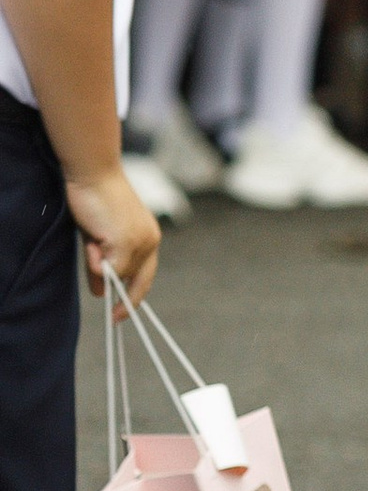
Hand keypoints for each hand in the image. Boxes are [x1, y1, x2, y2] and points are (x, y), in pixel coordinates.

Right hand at [66, 164, 158, 303]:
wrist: (94, 174)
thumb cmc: (96, 201)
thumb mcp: (101, 239)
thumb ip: (105, 265)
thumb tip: (102, 293)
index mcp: (149, 237)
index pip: (146, 277)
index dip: (133, 298)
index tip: (118, 316)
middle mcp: (151, 241)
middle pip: (130, 281)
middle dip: (108, 277)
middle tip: (94, 252)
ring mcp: (141, 244)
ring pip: (115, 277)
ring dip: (96, 263)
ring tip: (94, 234)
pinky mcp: (127, 244)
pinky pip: (106, 271)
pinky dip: (93, 260)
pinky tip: (94, 236)